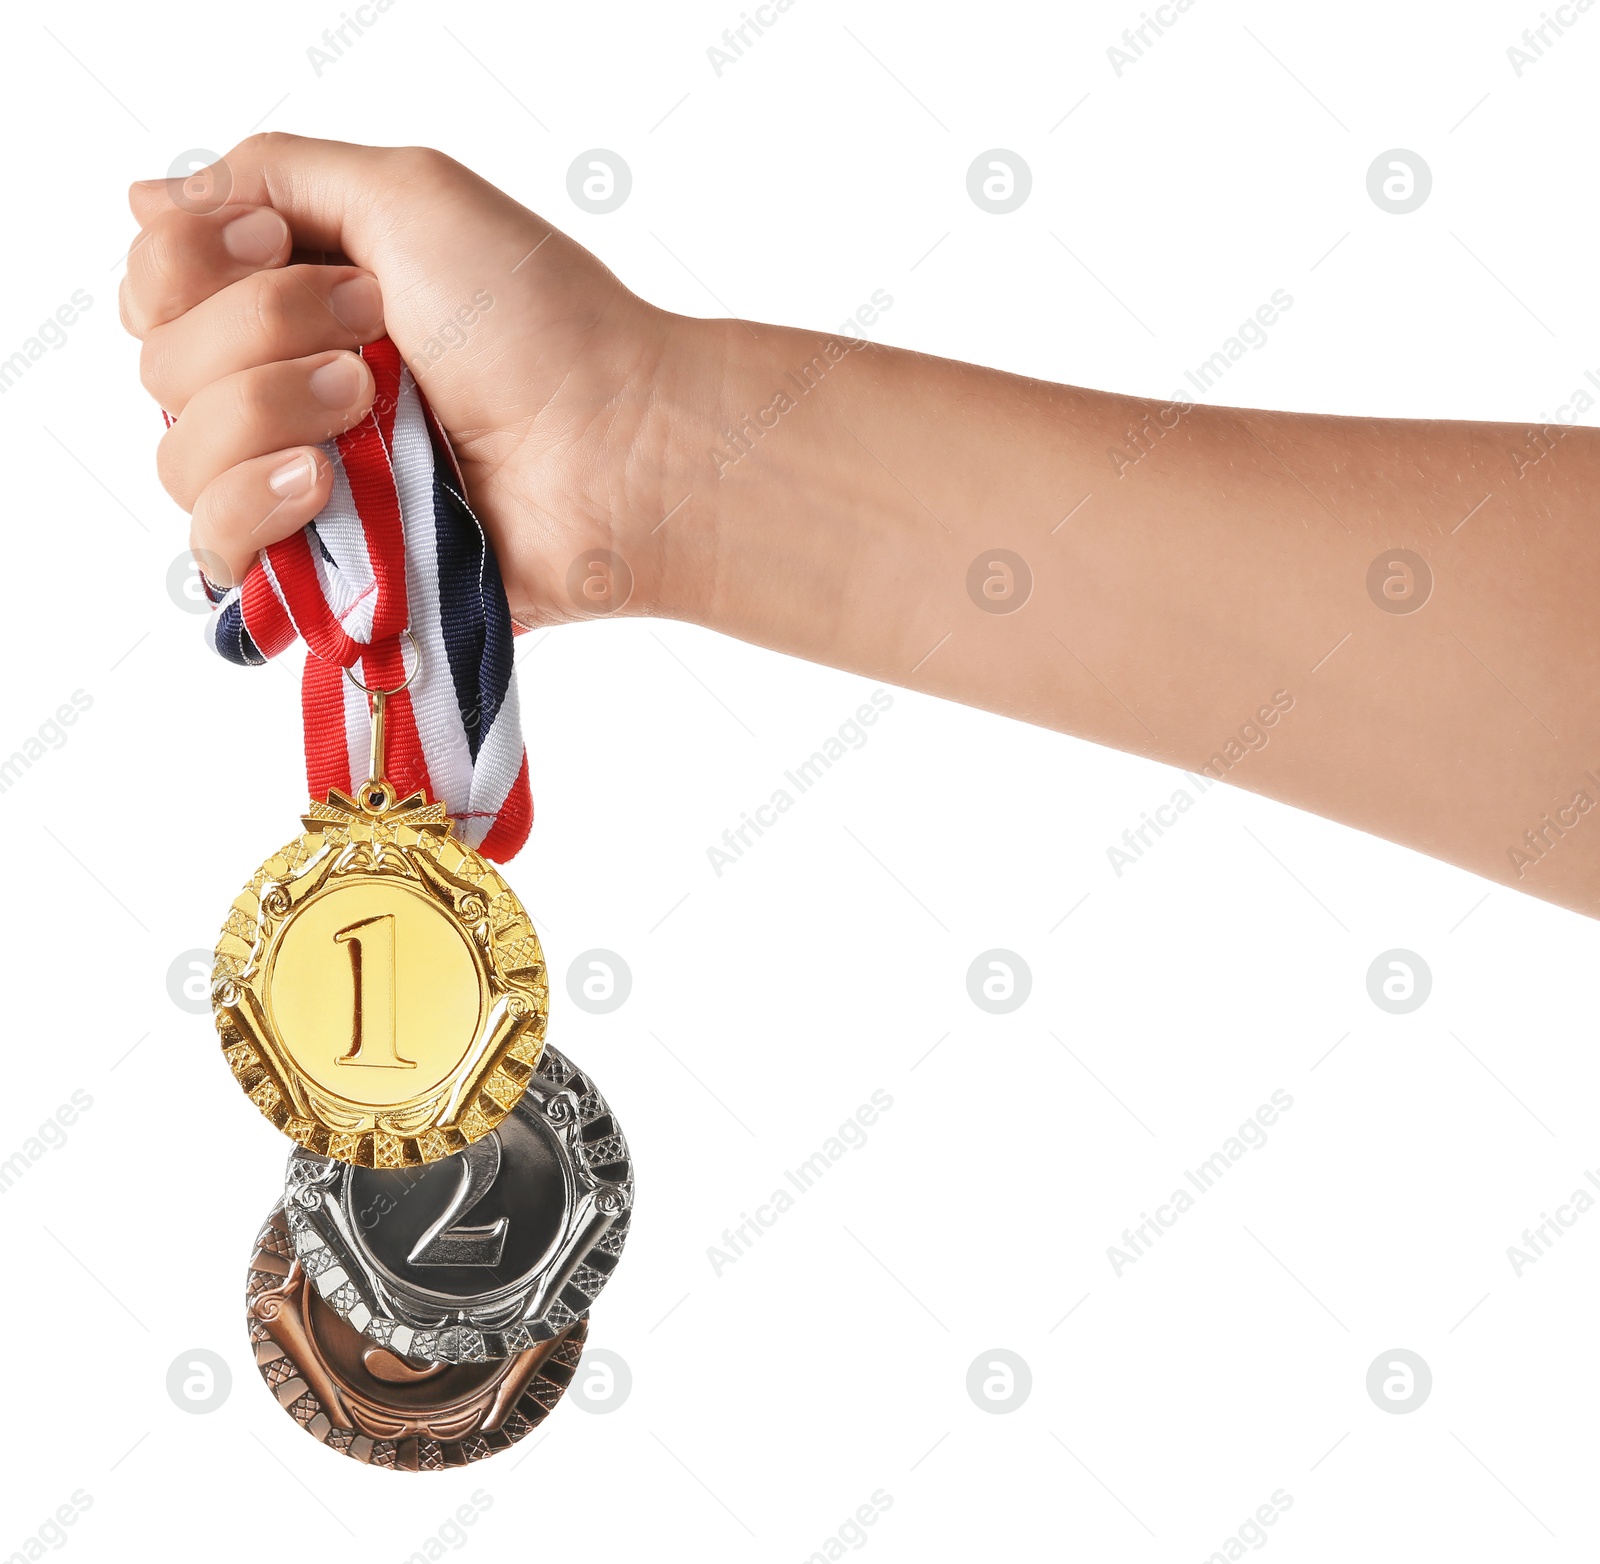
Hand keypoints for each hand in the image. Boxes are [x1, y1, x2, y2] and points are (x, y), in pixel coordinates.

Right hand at [122, 132, 695, 622]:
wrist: (616, 447)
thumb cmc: (539, 321)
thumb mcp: (408, 195)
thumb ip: (272, 176)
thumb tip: (148, 199)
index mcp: (299, 304)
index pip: (157, 283)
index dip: (190, 262)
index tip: (283, 248)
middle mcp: (288, 394)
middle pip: (161, 364)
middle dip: (259, 329)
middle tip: (374, 334)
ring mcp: (304, 488)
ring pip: (179, 455)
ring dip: (268, 409)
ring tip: (370, 408)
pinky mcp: (325, 570)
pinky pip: (213, 550)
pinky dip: (254, 504)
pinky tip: (322, 484)